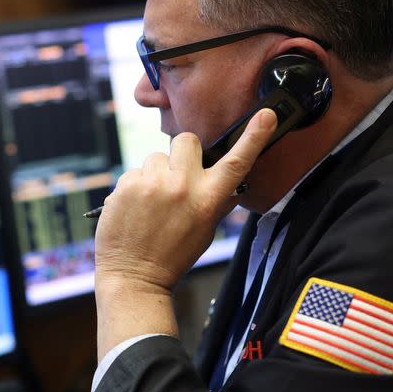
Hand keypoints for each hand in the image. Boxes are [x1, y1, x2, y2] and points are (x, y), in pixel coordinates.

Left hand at [94, 108, 278, 293]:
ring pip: (156, 157)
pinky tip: (134, 209)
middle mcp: (182, 186)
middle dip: (182, 153)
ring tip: (151, 203)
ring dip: (155, 174)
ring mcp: (152, 183)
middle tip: (176, 177)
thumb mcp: (205, 230)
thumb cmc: (172, 255)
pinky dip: (134, 187)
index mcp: (208, 199)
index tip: (266, 115)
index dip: (254, 137)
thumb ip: (215, 201)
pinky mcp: (126, 184)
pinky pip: (134, 172)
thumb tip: (227, 182)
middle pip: (186, 140)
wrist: (133, 276)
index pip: (236, 162)